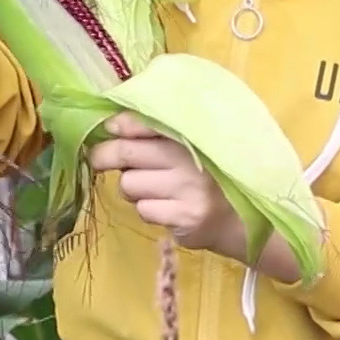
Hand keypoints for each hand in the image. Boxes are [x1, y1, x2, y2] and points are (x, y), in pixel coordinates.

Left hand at [88, 113, 244, 257]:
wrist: (242, 218)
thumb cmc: (208, 175)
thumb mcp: (192, 144)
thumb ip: (159, 131)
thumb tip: (112, 126)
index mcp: (192, 132)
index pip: (146, 121)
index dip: (121, 124)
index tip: (110, 128)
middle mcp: (190, 156)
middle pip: (126, 152)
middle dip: (103, 156)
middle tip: (97, 159)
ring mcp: (188, 188)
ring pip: (129, 185)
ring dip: (131, 187)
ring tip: (152, 188)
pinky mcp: (184, 217)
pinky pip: (143, 210)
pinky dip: (147, 209)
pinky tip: (166, 207)